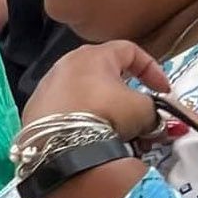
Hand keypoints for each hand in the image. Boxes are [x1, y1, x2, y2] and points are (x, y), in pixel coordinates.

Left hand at [20, 41, 170, 140]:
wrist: (58, 147)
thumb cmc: (104, 116)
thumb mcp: (142, 110)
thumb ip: (153, 108)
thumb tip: (154, 120)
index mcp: (93, 55)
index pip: (130, 51)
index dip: (152, 69)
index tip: (164, 91)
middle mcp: (65, 65)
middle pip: (104, 73)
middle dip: (126, 94)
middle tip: (139, 114)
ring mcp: (45, 88)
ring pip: (83, 94)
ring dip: (104, 110)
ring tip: (116, 133)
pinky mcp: (33, 112)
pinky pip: (65, 112)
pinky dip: (81, 121)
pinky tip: (89, 138)